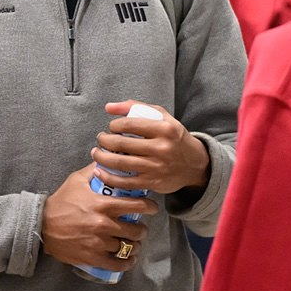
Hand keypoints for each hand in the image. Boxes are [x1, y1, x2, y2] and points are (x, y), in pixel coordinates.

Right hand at [41, 164, 156, 272]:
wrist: (42, 225)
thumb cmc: (61, 202)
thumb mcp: (76, 180)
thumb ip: (94, 169)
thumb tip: (108, 156)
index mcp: (102, 205)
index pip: (135, 205)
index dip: (148, 206)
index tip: (152, 207)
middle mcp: (103, 225)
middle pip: (135, 230)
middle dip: (141, 229)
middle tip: (140, 228)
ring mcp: (98, 243)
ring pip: (128, 248)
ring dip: (134, 246)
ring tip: (134, 243)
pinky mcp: (93, 258)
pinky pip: (117, 264)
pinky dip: (126, 263)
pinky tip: (129, 259)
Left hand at [92, 101, 209, 195]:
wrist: (194, 164)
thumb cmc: (173, 137)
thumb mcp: (161, 117)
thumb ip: (136, 107)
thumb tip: (109, 107)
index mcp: (164, 129)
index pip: (129, 124)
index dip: (114, 125)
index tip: (111, 127)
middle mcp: (161, 148)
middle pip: (122, 144)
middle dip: (104, 140)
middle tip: (100, 139)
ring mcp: (156, 167)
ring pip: (121, 163)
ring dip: (102, 158)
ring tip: (96, 153)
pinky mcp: (153, 183)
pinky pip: (125, 182)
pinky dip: (109, 177)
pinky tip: (100, 171)